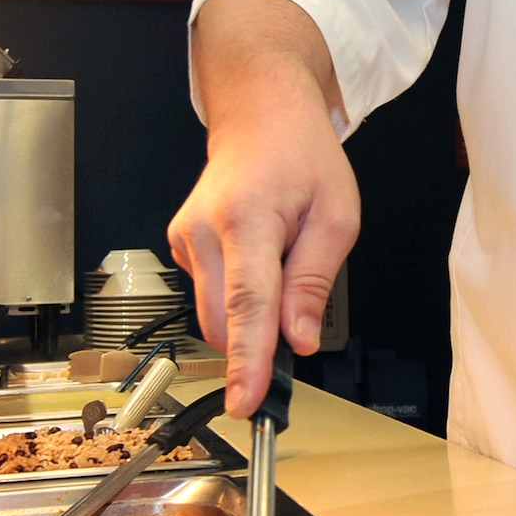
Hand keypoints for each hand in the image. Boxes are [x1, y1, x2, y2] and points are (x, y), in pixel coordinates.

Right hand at [170, 0, 358, 418]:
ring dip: (250, 314)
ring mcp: (185, 238)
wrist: (259, 114)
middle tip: (299, 314)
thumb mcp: (336, 216)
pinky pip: (211, 295)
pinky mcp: (180, 245)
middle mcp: (204, 231)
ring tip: (281, 260)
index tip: (246, 401)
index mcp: (247, 219)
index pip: (248, 304)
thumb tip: (297, 340)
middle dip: (259, 340)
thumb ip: (314, 282)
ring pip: (215, 315)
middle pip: (225, 322)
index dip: (249, 360)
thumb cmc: (302, 157)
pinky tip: (257, 256)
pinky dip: (237, 295)